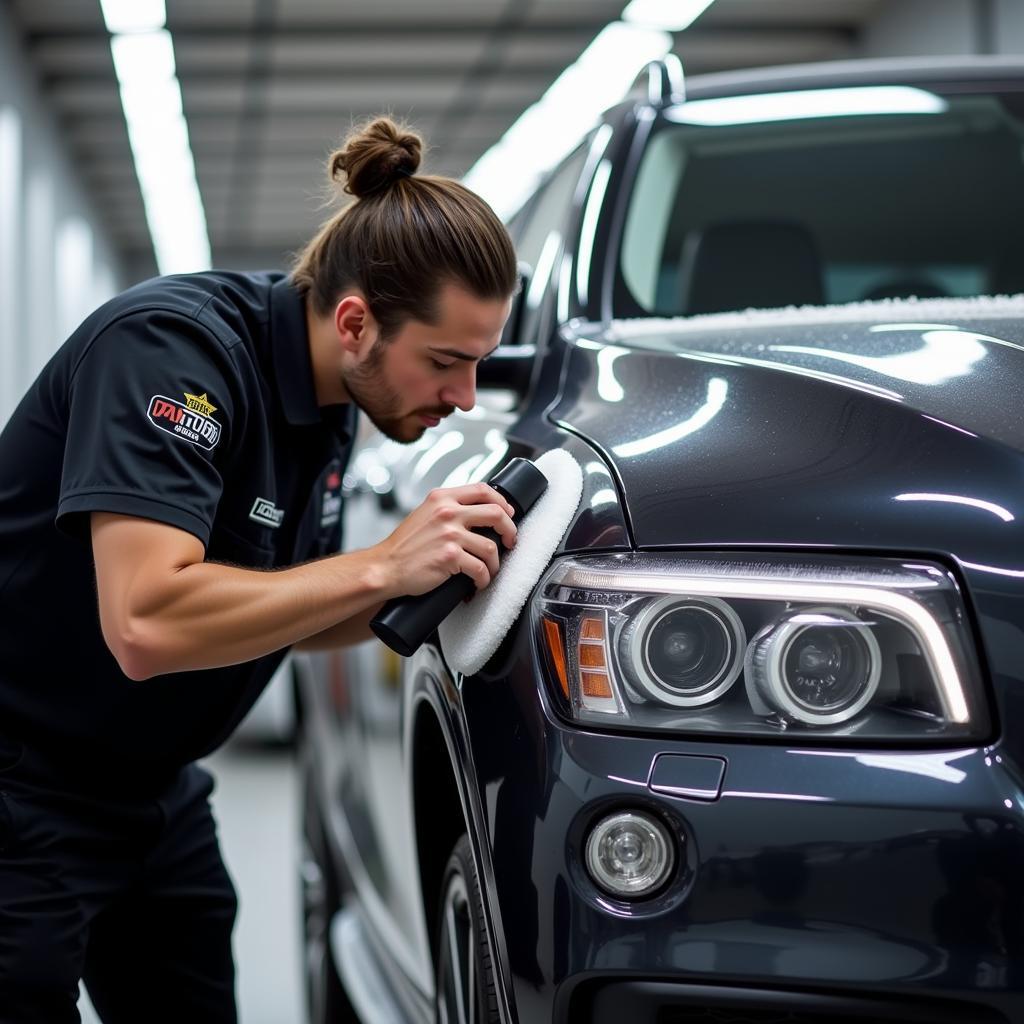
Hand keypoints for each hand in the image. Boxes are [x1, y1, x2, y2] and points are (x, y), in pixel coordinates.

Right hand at [374, 483, 516, 597]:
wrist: (386, 566)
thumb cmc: (405, 545)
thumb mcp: (425, 513)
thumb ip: (448, 507)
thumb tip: (478, 512)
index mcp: (442, 498)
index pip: (483, 490)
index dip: (502, 501)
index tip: (508, 513)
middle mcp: (447, 512)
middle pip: (496, 513)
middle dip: (509, 530)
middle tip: (510, 541)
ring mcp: (449, 534)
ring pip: (491, 546)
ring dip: (495, 563)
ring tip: (488, 570)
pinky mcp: (450, 557)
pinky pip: (480, 568)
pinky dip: (483, 579)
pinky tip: (478, 582)